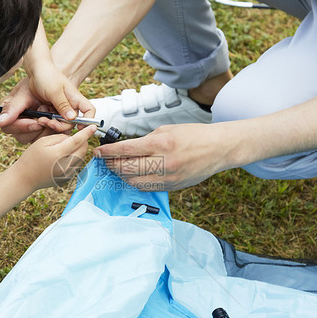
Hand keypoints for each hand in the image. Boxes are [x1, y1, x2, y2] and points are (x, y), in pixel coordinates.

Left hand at [0, 65, 94, 143]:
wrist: (35, 71)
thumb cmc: (47, 75)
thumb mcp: (54, 90)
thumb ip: (63, 105)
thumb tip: (72, 118)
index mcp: (75, 98)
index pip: (89, 111)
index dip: (88, 120)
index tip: (79, 127)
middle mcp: (70, 105)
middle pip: (72, 122)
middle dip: (60, 125)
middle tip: (48, 122)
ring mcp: (61, 108)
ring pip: (60, 123)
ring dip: (51, 123)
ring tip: (40, 118)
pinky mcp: (53, 110)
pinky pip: (52, 120)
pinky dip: (46, 120)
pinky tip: (39, 115)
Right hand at [16, 125, 96, 189]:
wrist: (25, 178)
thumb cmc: (31, 158)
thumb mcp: (43, 142)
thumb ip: (60, 137)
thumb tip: (72, 137)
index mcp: (58, 154)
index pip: (77, 141)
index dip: (86, 133)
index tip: (93, 127)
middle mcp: (65, 165)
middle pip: (83, 149)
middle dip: (83, 141)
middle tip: (76, 136)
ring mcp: (68, 174)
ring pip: (81, 157)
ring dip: (79, 150)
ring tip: (67, 147)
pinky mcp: (68, 178)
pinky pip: (77, 165)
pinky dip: (74, 158)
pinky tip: (64, 157)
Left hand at [93, 124, 234, 190]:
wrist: (218, 148)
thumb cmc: (193, 135)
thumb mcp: (166, 130)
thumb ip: (145, 140)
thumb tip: (125, 149)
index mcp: (161, 143)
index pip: (125, 150)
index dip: (108, 152)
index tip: (98, 152)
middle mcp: (163, 162)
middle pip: (126, 168)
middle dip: (111, 164)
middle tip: (104, 160)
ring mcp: (168, 177)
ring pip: (134, 181)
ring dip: (121, 175)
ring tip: (116, 167)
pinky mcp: (172, 187)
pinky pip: (147, 187)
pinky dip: (135, 181)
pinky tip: (131, 175)